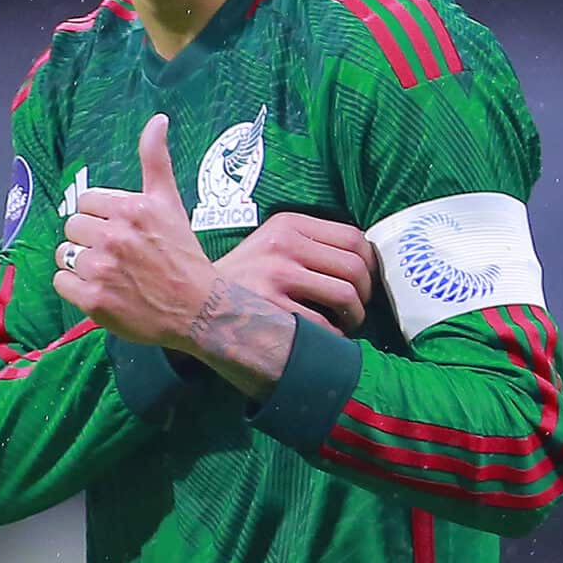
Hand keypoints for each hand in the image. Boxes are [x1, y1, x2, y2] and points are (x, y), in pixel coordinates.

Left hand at [53, 114, 216, 347]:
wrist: (199, 309)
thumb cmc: (184, 255)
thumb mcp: (170, 203)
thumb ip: (156, 160)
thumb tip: (157, 119)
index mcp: (130, 208)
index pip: (86, 202)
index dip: (100, 217)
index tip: (119, 231)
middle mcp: (114, 236)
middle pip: (72, 226)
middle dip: (89, 239)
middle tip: (115, 254)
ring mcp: (102, 269)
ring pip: (65, 254)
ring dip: (81, 263)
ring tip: (109, 272)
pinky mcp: (93, 300)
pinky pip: (61, 282)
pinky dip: (75, 288)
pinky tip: (100, 290)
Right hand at [212, 213, 374, 335]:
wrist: (193, 300)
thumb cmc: (243, 278)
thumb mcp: (271, 244)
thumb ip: (310, 245)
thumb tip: (364, 262)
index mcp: (288, 224)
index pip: (353, 237)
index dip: (370, 263)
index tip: (365, 280)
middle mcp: (284, 244)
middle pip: (354, 267)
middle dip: (365, 294)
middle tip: (357, 308)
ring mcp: (276, 275)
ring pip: (344, 295)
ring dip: (355, 316)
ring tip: (346, 324)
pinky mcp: (271, 307)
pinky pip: (323, 325)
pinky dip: (333, 337)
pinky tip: (325, 339)